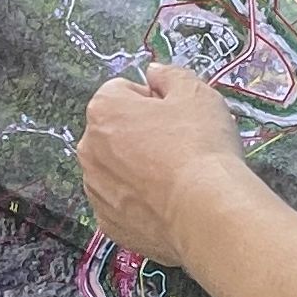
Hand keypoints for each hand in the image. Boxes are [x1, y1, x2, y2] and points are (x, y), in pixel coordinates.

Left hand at [79, 64, 249, 260]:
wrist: (206, 211)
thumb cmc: (200, 147)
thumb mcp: (196, 93)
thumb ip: (170, 75)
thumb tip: (155, 72)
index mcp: (103, 110)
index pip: (122, 92)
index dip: (153, 100)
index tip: (175, 115)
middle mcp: (89, 150)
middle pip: (116, 132)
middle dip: (142, 134)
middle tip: (180, 146)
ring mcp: (96, 190)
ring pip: (118, 170)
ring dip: (140, 169)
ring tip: (177, 177)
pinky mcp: (109, 223)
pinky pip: (123, 204)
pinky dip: (142, 202)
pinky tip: (169, 203)